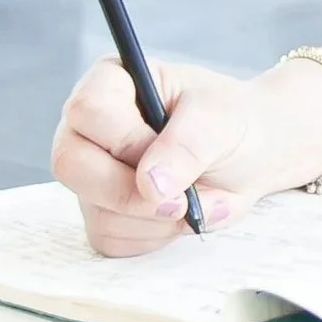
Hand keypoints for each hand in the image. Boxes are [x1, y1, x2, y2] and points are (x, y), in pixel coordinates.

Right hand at [51, 56, 275, 255]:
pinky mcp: (101, 213)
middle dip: (131, 192)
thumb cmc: (228, 120)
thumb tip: (150, 184)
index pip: (88, 110)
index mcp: (111, 82)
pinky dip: (154, 236)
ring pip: (96, 210)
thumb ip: (188, 142)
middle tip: (182, 199)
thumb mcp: (220, 116)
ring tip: (198, 198)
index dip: (126, 141)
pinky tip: (181, 214)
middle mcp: (88, 128)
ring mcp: (90, 174)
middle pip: (73, 165)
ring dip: (156, 218)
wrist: (248, 154)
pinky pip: (111, 239)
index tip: (168, 157)